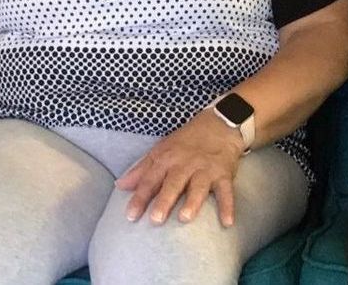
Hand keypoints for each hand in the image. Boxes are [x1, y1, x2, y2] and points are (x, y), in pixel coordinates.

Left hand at [117, 111, 244, 227]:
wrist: (220, 125)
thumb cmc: (186, 142)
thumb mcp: (161, 150)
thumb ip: (141, 170)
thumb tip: (119, 186)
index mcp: (167, 159)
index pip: (150, 179)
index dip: (140, 197)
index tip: (131, 216)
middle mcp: (185, 164)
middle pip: (173, 183)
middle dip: (164, 200)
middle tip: (155, 219)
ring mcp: (205, 169)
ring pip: (198, 186)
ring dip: (193, 201)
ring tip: (185, 218)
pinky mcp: (224, 174)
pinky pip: (226, 191)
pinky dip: (228, 206)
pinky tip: (227, 222)